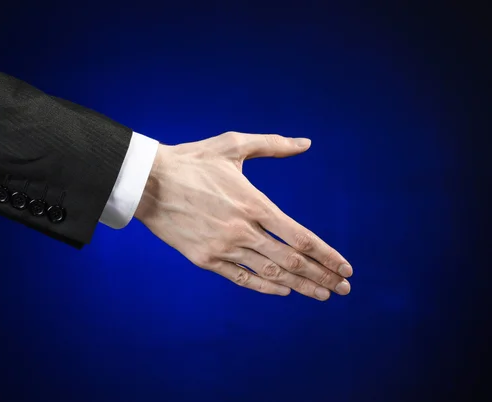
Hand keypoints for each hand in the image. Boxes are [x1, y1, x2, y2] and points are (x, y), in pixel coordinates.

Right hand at [134, 131, 352, 299]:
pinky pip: (240, 278)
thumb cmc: (191, 159)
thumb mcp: (232, 145)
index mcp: (253, 203)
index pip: (300, 236)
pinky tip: (283, 292)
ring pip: (269, 273)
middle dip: (321, 276)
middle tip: (343, 288)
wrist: (146, 181)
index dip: (326, 254)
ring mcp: (222, 248)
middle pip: (291, 260)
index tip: (344, 267)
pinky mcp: (204, 259)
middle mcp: (242, 230)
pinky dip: (264, 287)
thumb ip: (272, 145)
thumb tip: (306, 143)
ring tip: (322, 296)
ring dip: (299, 286)